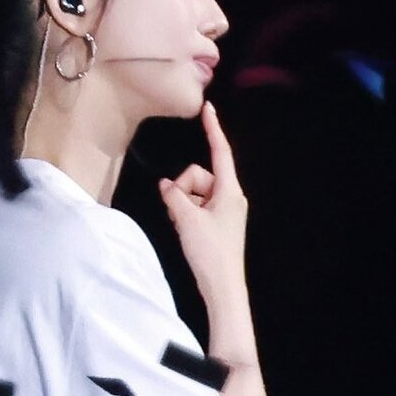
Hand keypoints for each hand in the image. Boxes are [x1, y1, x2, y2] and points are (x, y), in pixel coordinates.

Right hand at [158, 101, 248, 300]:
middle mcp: (230, 196)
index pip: (220, 151)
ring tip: (182, 226)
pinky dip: (186, 214)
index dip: (213, 129)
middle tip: (178, 212)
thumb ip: (174, 196)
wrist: (222, 287)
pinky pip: (196, 206)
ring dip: (182, 204)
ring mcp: (224, 210)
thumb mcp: (186, 219)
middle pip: (198, 175)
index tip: (208, 108)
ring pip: (194, 192)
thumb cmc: (210, 252)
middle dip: (183, 188)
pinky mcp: (217, 222)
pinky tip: (185, 232)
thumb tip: (165, 185)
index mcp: (230, 191)